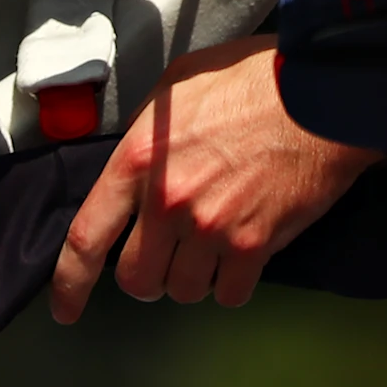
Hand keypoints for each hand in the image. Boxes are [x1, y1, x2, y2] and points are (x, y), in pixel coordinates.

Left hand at [50, 35, 382, 318]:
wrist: (321, 93)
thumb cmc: (257, 80)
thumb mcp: (179, 85)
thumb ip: (146, 131)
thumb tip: (135, 163)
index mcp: (140, 159)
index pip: (86, 236)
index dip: (69, 282)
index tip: (65, 306)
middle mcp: (168, 201)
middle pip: (136, 279)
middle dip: (147, 275)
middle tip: (167, 256)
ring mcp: (211, 228)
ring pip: (182, 291)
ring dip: (193, 277)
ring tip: (213, 244)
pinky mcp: (253, 245)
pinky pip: (229, 295)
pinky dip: (232, 284)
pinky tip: (242, 254)